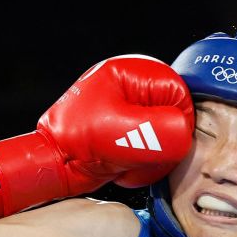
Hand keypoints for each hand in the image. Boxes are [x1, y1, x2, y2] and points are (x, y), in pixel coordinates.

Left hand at [0, 56, 192, 218]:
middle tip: (136, 153)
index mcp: (131, 72)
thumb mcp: (118, 132)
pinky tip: (124, 165)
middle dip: (160, 142)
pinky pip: (154, 147)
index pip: (179, 94)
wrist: (52, 162)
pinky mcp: (129, 128)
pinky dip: (145, 161)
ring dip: (153, 155)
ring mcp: (132, 108)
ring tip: (125, 159)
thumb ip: (159, 130)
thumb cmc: (72, 141)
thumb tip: (185, 131)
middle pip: (174, 116)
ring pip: (167, 135)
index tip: (158, 142)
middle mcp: (133, 85)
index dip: (173, 123)